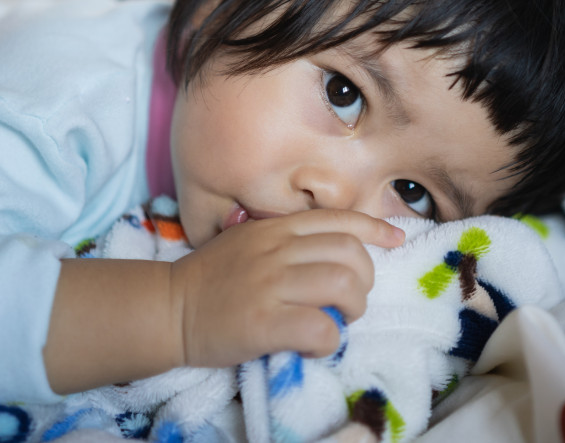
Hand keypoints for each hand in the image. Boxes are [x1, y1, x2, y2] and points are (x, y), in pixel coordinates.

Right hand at [168, 210, 403, 367]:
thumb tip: (335, 252)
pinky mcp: (263, 322)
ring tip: (337, 321)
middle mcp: (277, 249)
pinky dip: (330, 341)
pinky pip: (322, 329)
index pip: (338, 219)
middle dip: (364, 280)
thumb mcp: (250, 241)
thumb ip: (287, 240)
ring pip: (343, 285)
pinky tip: (315, 345)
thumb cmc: (212, 278)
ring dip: (352, 309)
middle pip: (350, 253)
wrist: (168, 308)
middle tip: (348, 300)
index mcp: (276, 228)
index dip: (375, 228)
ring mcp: (270, 284)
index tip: (396, 239)